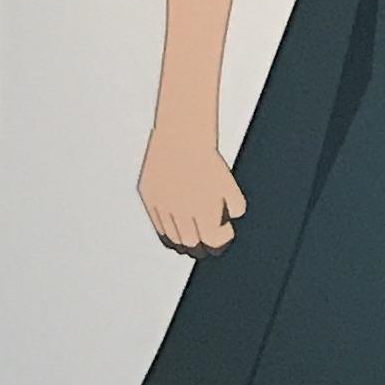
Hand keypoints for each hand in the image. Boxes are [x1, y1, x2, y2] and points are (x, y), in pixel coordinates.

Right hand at [139, 118, 244, 254]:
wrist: (182, 136)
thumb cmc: (207, 159)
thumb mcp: (230, 185)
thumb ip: (235, 208)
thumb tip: (231, 220)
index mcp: (206, 213)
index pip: (214, 243)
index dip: (220, 242)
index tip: (223, 237)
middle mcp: (182, 214)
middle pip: (192, 245)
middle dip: (202, 248)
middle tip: (206, 245)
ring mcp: (162, 207)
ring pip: (172, 239)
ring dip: (183, 243)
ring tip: (191, 240)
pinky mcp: (148, 199)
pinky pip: (157, 225)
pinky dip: (167, 231)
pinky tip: (176, 228)